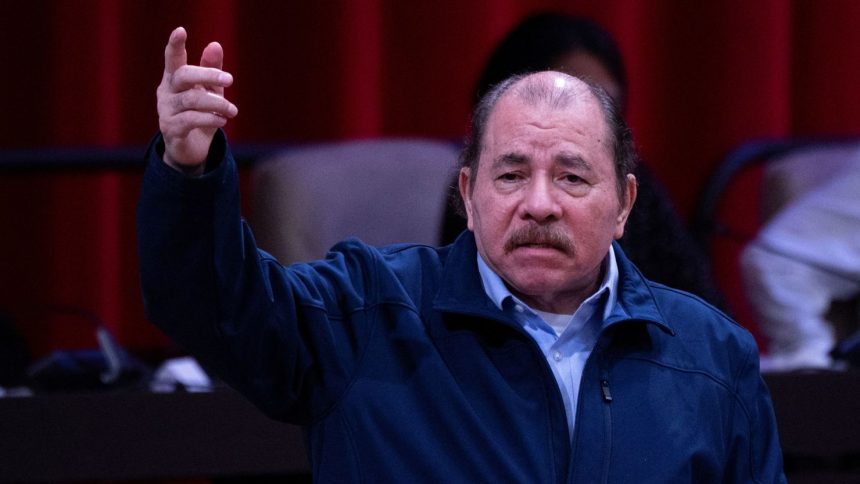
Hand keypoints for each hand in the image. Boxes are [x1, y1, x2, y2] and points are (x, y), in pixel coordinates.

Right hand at [156, 27, 237, 172]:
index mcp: (174, 78)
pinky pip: (190, 120)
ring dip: (216, 103)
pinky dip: (209, 119)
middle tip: (230, 79)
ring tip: (233, 110)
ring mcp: (166, 110)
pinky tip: (222, 121)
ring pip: (191, 100)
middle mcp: (166, 91)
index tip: (181, 30)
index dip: (175, 44)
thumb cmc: (200, 113)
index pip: (172, 58)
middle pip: (183, 75)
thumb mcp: (210, 91)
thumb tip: (215, 44)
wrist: (192, 148)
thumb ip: (212, 70)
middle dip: (208, 75)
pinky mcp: (170, 129)